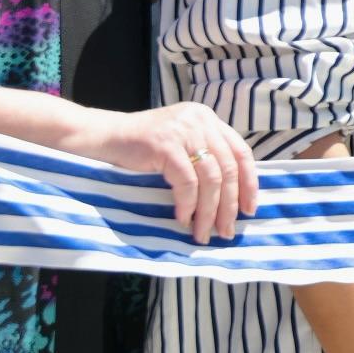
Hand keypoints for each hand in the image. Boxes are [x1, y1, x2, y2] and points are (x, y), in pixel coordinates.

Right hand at [68, 102, 259, 244]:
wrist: (103, 138)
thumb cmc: (142, 149)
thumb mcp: (181, 145)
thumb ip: (205, 158)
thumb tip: (232, 199)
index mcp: (208, 119)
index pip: (241, 152)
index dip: (250, 183)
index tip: (250, 209)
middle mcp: (200, 120)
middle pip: (228, 168)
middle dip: (230, 205)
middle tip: (226, 231)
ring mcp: (183, 130)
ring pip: (210, 178)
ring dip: (209, 211)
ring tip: (203, 233)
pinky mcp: (166, 144)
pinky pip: (187, 182)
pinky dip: (188, 204)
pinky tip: (183, 219)